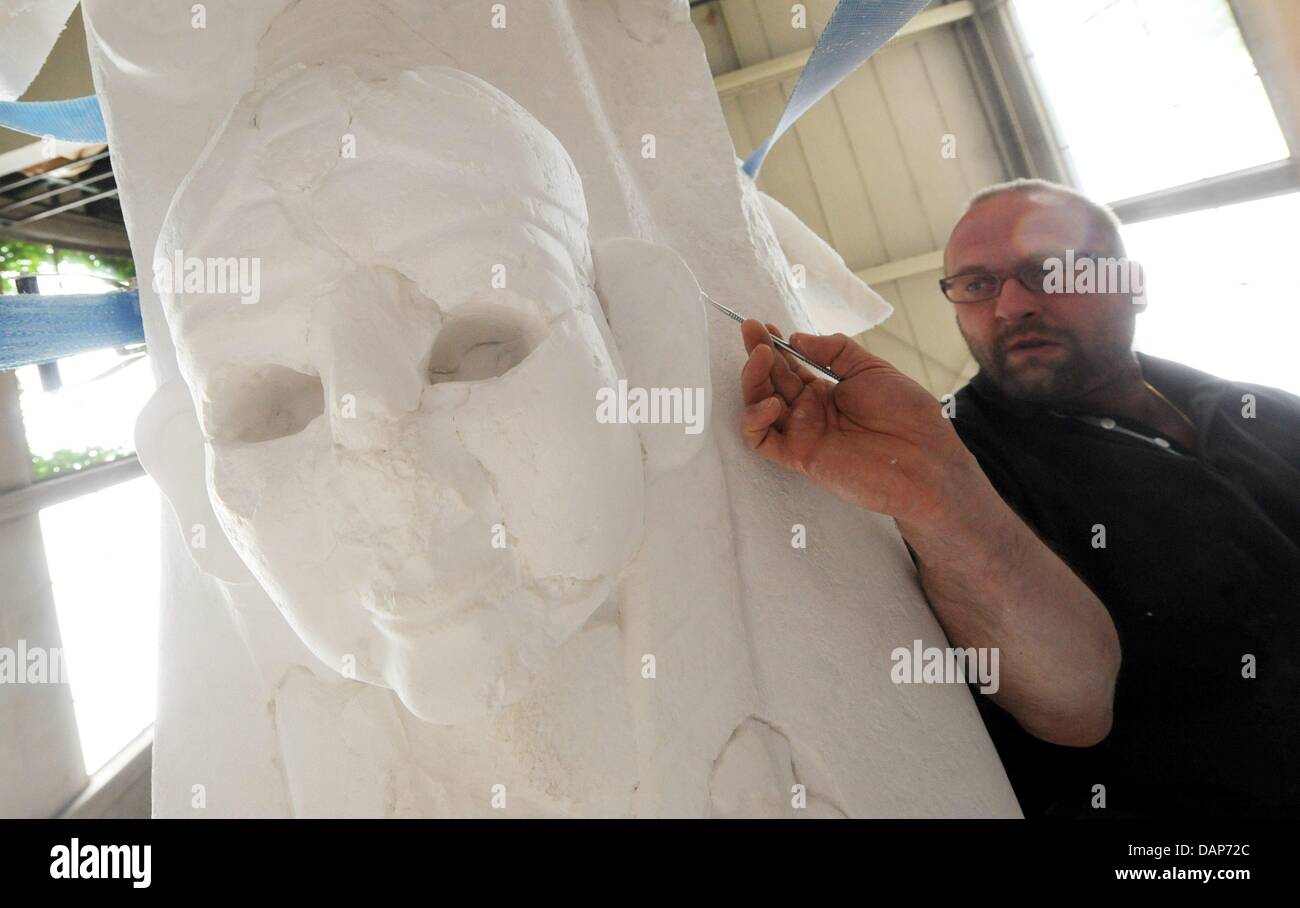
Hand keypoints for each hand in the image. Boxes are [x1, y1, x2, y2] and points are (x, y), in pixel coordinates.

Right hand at [738, 320, 979, 527]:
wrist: (925, 459)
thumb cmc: (907, 414)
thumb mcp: (872, 369)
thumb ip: (836, 350)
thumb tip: (797, 338)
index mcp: (827, 390)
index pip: (789, 365)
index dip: (774, 345)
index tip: (762, 324)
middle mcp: (810, 410)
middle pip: (770, 380)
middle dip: (758, 353)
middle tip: (752, 330)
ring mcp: (802, 432)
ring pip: (759, 406)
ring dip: (753, 380)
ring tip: (761, 357)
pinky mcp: (799, 455)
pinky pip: (762, 440)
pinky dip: (756, 420)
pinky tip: (771, 402)